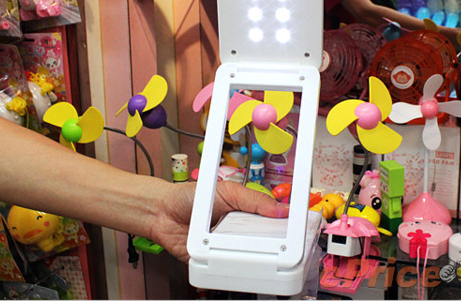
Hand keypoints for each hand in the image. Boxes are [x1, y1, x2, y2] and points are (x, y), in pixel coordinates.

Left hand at [148, 181, 289, 261]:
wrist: (162, 211)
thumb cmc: (191, 197)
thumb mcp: (226, 190)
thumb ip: (253, 199)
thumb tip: (280, 208)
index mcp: (247, 214)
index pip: (274, 223)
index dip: (286, 228)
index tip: (298, 229)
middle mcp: (240, 233)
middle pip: (267, 244)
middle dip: (274, 244)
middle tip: (281, 242)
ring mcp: (228, 249)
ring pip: (250, 259)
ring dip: (253, 255)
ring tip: (253, 246)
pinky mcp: (214, 263)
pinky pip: (228, 269)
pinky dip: (231, 266)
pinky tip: (233, 259)